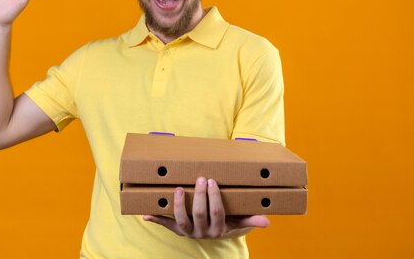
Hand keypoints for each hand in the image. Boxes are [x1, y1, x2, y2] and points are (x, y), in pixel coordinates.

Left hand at [143, 177, 269, 238]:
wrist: (212, 235)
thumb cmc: (226, 222)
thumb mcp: (238, 221)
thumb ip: (250, 219)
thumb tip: (267, 221)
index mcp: (218, 229)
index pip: (217, 212)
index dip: (214, 198)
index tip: (213, 182)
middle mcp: (202, 232)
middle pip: (200, 214)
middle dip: (199, 196)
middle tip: (200, 178)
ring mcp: (188, 231)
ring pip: (181, 220)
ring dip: (178, 204)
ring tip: (178, 189)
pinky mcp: (176, 229)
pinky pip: (166, 224)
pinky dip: (156, 219)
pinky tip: (146, 213)